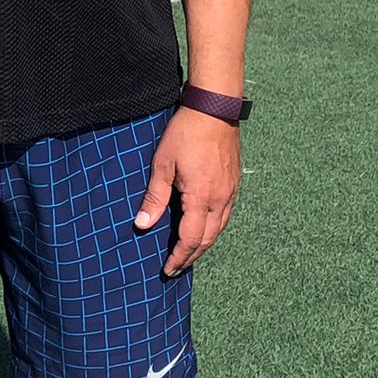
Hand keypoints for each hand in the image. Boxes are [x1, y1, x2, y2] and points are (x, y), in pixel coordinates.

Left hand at [134, 106, 241, 275]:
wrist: (214, 108)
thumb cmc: (185, 133)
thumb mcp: (163, 164)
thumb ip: (155, 197)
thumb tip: (143, 224)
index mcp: (202, 198)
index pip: (191, 239)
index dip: (179, 257)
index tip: (168, 269)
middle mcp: (220, 199)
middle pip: (208, 239)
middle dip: (191, 256)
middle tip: (177, 267)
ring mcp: (231, 191)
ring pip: (219, 228)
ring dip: (204, 244)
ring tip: (189, 253)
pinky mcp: (234, 182)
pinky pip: (225, 214)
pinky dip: (213, 228)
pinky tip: (204, 227)